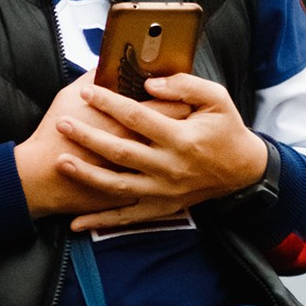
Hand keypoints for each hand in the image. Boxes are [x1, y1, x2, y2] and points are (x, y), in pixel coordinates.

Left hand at [14, 70, 267, 229]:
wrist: (243, 170)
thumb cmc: (227, 130)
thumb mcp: (218, 99)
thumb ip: (185, 86)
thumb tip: (149, 83)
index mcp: (182, 139)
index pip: (137, 117)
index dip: (110, 103)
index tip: (87, 92)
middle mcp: (170, 167)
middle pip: (121, 151)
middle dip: (88, 137)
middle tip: (62, 123)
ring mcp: (164, 191)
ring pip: (118, 186)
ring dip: (88, 176)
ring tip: (62, 163)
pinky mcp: (162, 208)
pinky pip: (127, 217)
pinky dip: (102, 221)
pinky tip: (77, 222)